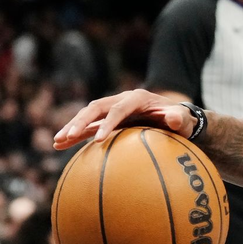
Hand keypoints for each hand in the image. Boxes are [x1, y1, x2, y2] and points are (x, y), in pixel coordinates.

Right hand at [53, 89, 196, 149]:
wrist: (176, 120)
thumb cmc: (181, 120)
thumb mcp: (184, 119)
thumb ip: (179, 118)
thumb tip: (174, 119)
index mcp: (137, 98)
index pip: (118, 109)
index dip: (108, 122)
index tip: (99, 139)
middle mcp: (122, 100)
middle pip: (97, 108)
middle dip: (82, 121)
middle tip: (68, 136)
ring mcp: (113, 109)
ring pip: (88, 115)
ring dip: (73, 127)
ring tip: (58, 141)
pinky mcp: (109, 120)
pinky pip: (89, 127)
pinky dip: (75, 135)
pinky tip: (60, 145)